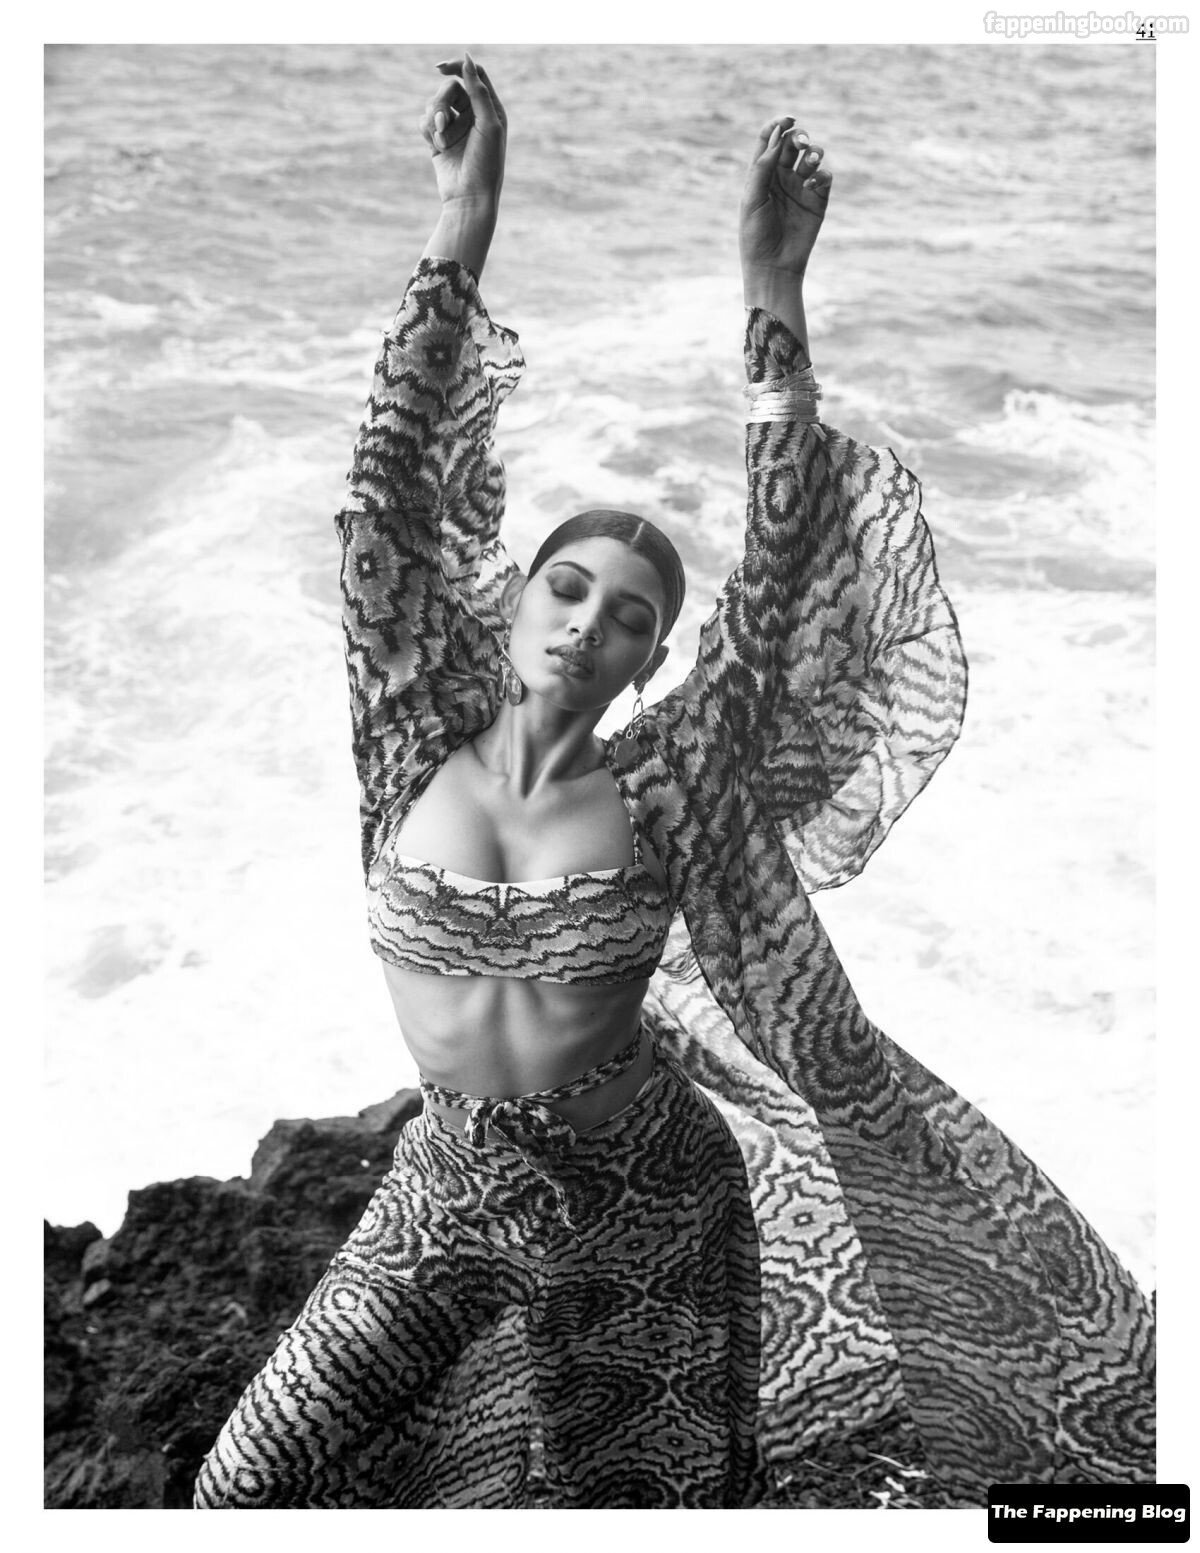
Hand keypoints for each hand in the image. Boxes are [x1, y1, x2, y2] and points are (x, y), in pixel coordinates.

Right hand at [420, 53, 506, 212]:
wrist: (468, 198)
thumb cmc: (485, 164)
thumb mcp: (487, 124)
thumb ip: (478, 91)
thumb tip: (466, 59)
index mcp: (490, 109)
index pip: (473, 75)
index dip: (457, 67)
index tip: (440, 69)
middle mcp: (472, 115)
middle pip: (449, 87)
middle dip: (441, 102)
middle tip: (440, 121)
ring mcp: (454, 127)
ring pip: (434, 104)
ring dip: (434, 121)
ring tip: (442, 142)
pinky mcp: (438, 140)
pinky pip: (424, 121)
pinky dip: (428, 132)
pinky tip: (438, 148)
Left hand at [739, 116, 831, 281]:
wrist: (773, 267)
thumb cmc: (755, 236)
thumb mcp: (752, 200)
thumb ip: (761, 169)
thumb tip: (776, 140)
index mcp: (762, 175)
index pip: (770, 141)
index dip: (778, 125)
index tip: (787, 119)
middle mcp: (781, 178)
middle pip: (792, 144)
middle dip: (798, 137)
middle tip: (801, 142)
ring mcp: (800, 188)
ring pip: (811, 157)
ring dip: (813, 152)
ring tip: (811, 159)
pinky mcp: (817, 201)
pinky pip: (824, 177)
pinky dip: (820, 175)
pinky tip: (812, 186)